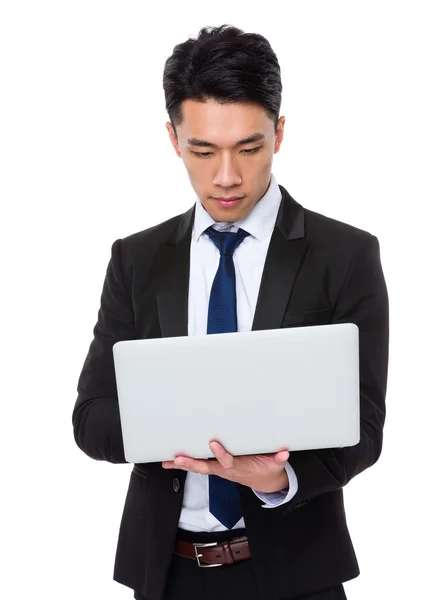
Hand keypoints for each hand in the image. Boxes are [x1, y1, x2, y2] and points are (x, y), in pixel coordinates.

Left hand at [162, 440, 289, 492]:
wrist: (263, 482)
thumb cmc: (266, 469)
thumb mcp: (274, 466)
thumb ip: (278, 460)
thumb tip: (284, 453)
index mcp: (239, 467)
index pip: (228, 461)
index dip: (220, 454)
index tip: (213, 443)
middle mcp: (225, 470)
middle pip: (206, 467)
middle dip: (191, 463)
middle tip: (177, 459)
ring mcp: (219, 470)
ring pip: (198, 467)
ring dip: (183, 464)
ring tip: (167, 461)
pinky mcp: (215, 468)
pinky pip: (198, 466)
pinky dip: (184, 464)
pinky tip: (170, 461)